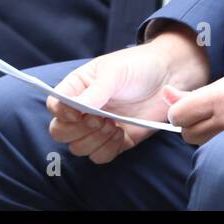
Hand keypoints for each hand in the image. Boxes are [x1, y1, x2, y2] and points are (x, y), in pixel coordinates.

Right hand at [47, 26, 208, 164]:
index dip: (62, 114)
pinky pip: (100, 156)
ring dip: (94, 140)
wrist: (168, 76)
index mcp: (77, 88)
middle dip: (79, 130)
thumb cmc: (138, 66)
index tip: (80, 113)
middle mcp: (83, 109)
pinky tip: (121, 134)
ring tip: (113, 125)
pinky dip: (108, 150)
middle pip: (60, 132)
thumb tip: (75, 109)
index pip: (55, 106)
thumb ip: (95, 91)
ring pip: (78, 148)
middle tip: (101, 119)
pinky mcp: (116, 141)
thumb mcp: (114, 72)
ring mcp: (98, 127)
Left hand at [165, 64, 223, 145]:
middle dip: (189, 125)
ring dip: (204, 135)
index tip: (185, 108)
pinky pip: (218, 149)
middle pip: (187, 135)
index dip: (177, 112)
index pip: (179, 115)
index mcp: (221, 97)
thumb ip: (194, 93)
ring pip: (201, 145)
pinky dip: (217, 141)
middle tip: (205, 113)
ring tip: (221, 120)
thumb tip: (165, 94)